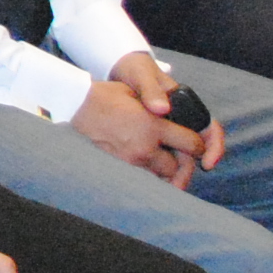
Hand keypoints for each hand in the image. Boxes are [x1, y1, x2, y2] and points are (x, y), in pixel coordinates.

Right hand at [70, 72, 203, 185]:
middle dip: (182, 162)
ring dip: (165, 172)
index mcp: (152, 126)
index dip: (199, 146)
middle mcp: (145, 148)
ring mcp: (131, 162)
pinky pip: (144, 180)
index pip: (191, 144)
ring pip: (162, 177)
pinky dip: (150, 177)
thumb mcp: (134, 91)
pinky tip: (148, 169)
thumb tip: (173, 113)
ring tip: (163, 164)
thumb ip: (157, 104)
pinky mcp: (119, 170)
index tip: (196, 146)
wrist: (73, 108)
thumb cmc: (103, 96)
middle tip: (179, 157)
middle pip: (179, 167)